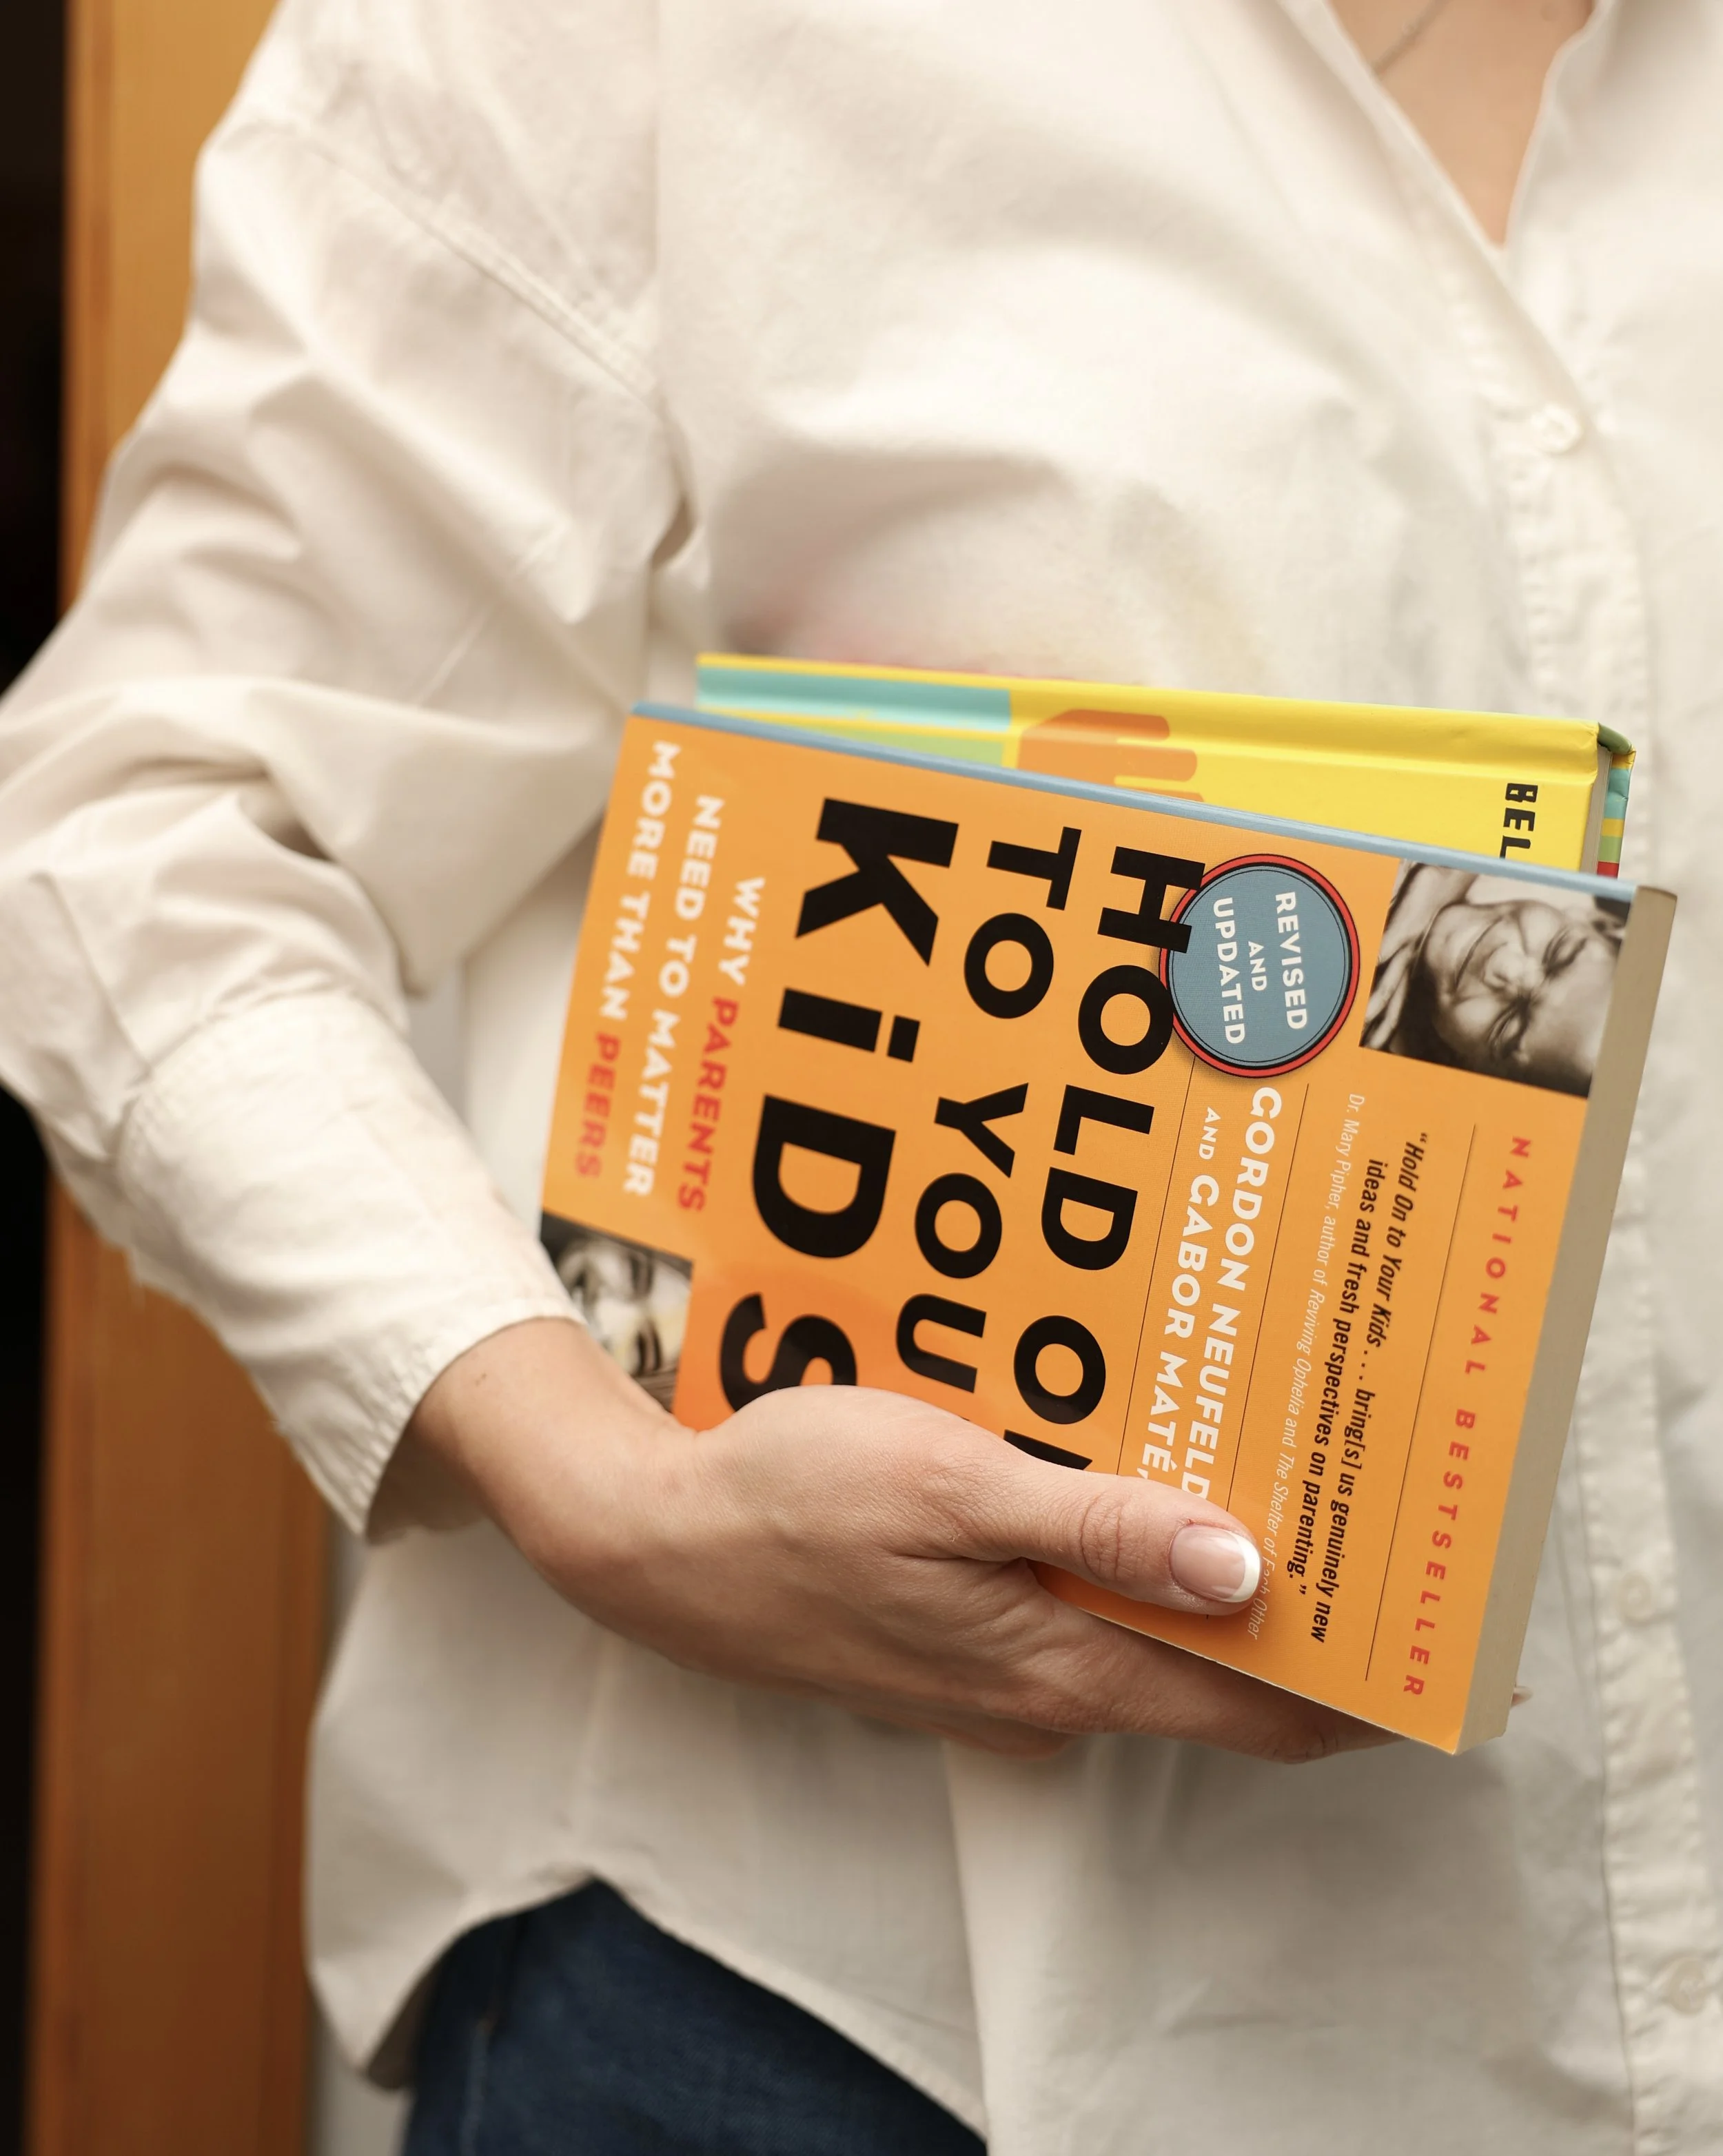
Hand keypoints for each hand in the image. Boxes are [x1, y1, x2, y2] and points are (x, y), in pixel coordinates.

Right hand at [402, 1318, 1390, 1762]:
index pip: (1255, 1711)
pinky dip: (1123, 1562)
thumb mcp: (954, 1490)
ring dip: (1204, 1573)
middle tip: (1362, 1507)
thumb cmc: (794, 1503)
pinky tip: (1118, 1480)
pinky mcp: (956, 1638)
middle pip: (1210, 1672)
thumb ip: (1102, 1529)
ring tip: (1261, 1471)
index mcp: (1057, 1668)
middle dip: (1296, 1609)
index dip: (1356, 1684)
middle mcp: (1041, 1691)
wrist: (654, 1544)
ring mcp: (994, 1671)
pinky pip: (1074, 1609)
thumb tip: (1247, 1573)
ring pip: (1141, 1635)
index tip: (1432, 1628)